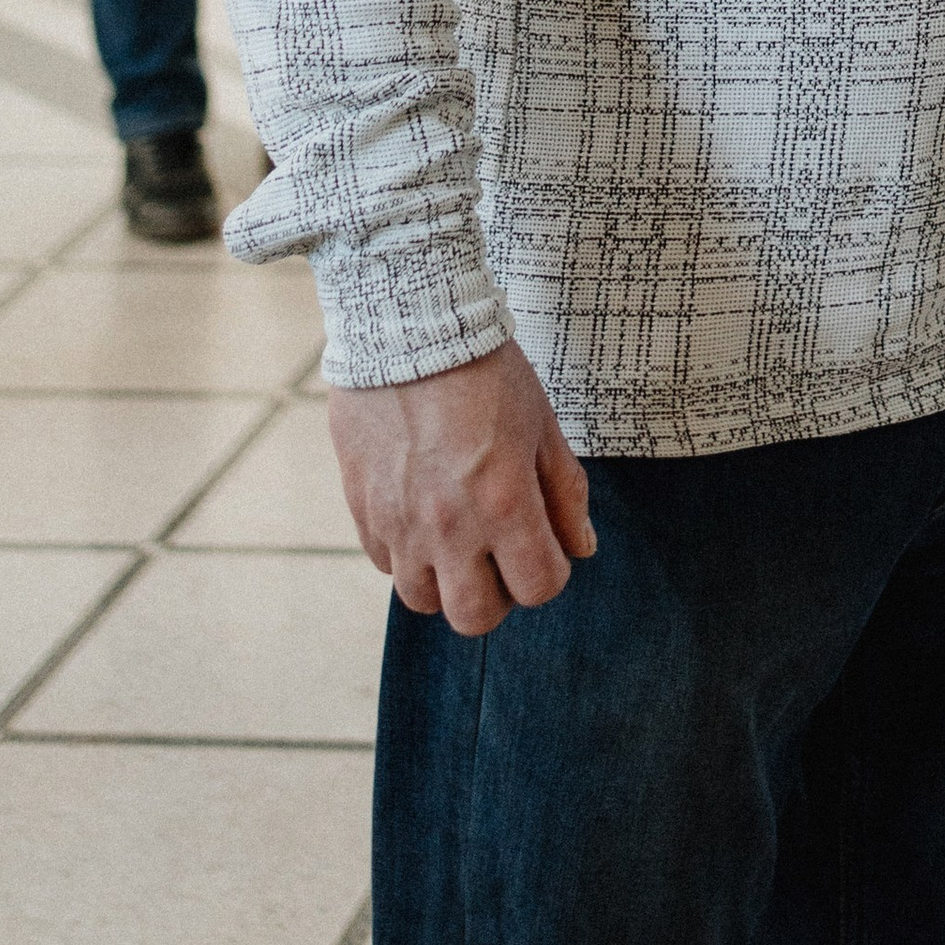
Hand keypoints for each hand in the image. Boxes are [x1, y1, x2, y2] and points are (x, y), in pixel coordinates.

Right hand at [328, 337, 595, 636]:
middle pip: (475, 617)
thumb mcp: (542, 424)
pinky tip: (422, 512)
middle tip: (501, 554)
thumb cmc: (485, 371)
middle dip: (498, 594)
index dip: (551, 572)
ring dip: (446, 580)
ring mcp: (399, 522)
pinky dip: (406, 552)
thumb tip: (581, 547)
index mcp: (503, 504)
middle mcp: (448, 526)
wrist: (408, 327)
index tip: (545, 546)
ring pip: (423, 600)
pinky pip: (384, 562)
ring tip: (458, 537)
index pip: (539, 588)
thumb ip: (564, 493)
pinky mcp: (363, 508)